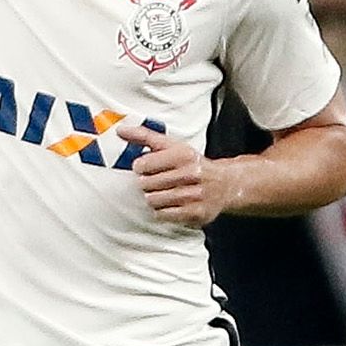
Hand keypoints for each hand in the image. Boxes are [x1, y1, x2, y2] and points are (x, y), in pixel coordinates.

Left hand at [117, 123, 231, 227]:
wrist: (224, 185)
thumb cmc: (192, 164)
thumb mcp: (171, 145)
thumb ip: (144, 136)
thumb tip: (120, 130)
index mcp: (183, 154)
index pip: (143, 164)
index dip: (140, 167)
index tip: (146, 167)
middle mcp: (191, 173)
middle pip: (146, 184)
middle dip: (147, 183)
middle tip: (158, 181)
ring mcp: (194, 194)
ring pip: (153, 200)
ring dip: (154, 197)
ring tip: (164, 192)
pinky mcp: (196, 212)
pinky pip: (163, 214)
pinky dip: (162, 210)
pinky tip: (170, 203)